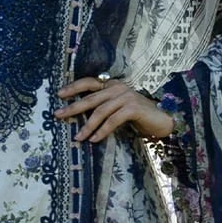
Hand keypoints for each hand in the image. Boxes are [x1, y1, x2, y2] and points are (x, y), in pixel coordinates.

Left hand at [55, 76, 174, 143]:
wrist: (162, 120)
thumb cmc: (138, 116)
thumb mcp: (117, 108)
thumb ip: (103, 106)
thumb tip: (79, 115)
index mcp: (112, 85)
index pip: (89, 82)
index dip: (73, 87)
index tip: (59, 95)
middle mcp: (118, 88)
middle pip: (90, 98)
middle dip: (73, 107)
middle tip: (58, 115)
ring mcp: (126, 97)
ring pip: (100, 111)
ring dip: (87, 126)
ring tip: (78, 137)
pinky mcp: (133, 108)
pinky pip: (113, 120)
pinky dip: (102, 131)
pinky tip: (94, 139)